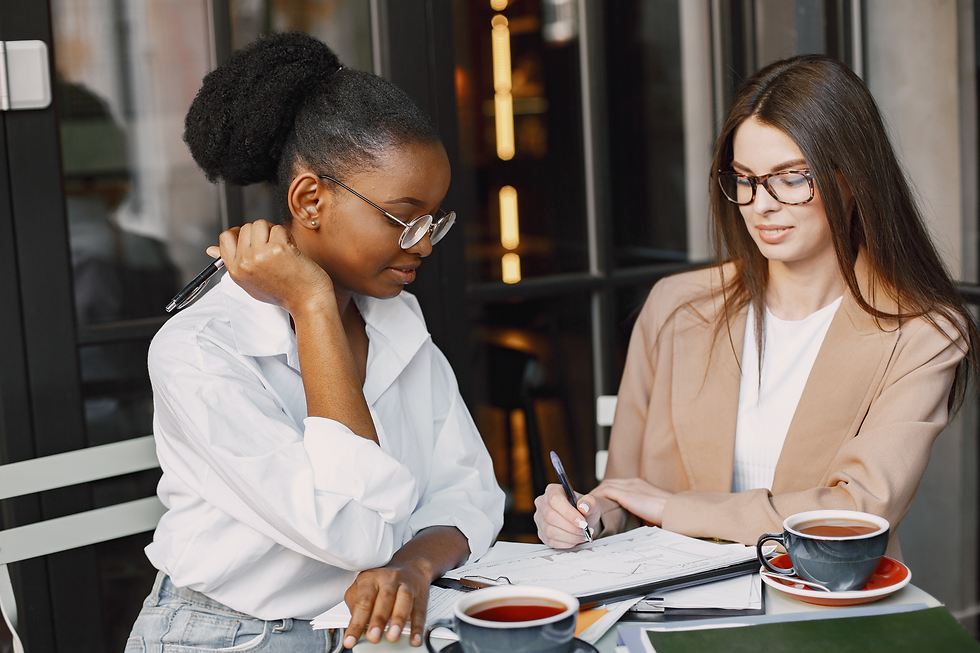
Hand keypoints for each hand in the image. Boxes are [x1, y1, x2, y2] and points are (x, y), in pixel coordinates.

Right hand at [206, 220, 333, 315]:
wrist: (308, 302)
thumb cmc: (284, 293)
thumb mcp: (251, 281)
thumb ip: (234, 264)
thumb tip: (211, 250)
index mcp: (235, 271)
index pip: (225, 238)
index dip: (240, 233)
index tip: (254, 239)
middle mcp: (244, 263)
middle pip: (246, 228)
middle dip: (263, 233)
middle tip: (275, 248)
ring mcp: (259, 255)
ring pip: (260, 224)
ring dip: (274, 232)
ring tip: (283, 249)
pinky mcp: (277, 249)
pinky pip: (279, 228)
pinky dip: (289, 237)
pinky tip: (292, 251)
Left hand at [343, 558, 430, 647]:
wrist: (410, 566)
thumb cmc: (382, 582)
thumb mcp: (363, 586)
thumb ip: (355, 605)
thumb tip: (354, 626)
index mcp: (370, 579)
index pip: (362, 602)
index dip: (356, 622)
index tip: (350, 640)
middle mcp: (389, 580)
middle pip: (384, 599)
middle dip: (378, 620)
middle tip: (373, 637)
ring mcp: (406, 586)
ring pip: (404, 600)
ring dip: (398, 620)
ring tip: (392, 636)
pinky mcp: (420, 595)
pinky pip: (420, 611)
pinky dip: (417, 626)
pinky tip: (414, 638)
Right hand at [533, 483, 601, 548]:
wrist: (582, 520)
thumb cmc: (584, 509)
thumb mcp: (592, 503)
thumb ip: (590, 502)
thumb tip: (583, 507)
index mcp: (553, 490)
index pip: (555, 500)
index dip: (569, 513)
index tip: (582, 522)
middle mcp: (542, 503)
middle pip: (551, 516)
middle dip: (571, 527)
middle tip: (585, 530)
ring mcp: (540, 519)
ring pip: (550, 531)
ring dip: (570, 536)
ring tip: (582, 535)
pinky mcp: (541, 533)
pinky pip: (551, 541)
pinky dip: (566, 543)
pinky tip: (575, 539)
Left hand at [591, 477, 672, 526]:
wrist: (675, 510)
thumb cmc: (668, 514)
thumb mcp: (652, 511)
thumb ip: (643, 513)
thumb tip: (639, 524)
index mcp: (641, 485)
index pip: (619, 485)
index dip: (608, 492)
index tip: (601, 501)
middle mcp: (634, 483)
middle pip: (609, 482)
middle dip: (599, 492)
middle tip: (590, 503)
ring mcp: (630, 486)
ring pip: (606, 485)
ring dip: (595, 494)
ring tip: (588, 504)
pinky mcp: (626, 494)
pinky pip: (606, 491)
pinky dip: (597, 496)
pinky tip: (592, 504)